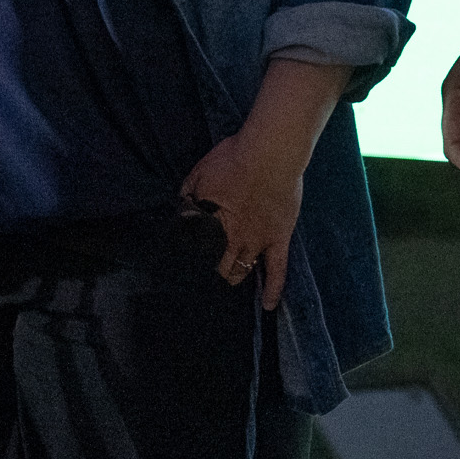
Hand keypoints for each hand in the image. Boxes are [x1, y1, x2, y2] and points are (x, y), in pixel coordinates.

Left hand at [181, 129, 306, 310]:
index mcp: (210, 222)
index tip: (182, 265)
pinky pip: (278, 271)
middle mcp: (232, 238)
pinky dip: (273, 290)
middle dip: (208, 272)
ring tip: (227, 282)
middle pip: (216, 266)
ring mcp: (257, 242)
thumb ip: (188, 193)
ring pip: (241, 271)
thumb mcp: (200, 171)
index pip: (194, 251)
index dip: (188, 259)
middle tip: (203, 277)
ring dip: (232, 278)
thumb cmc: (234, 157)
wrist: (270, 153)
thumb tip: (180, 207)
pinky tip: (267, 305)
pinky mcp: (279, 240)